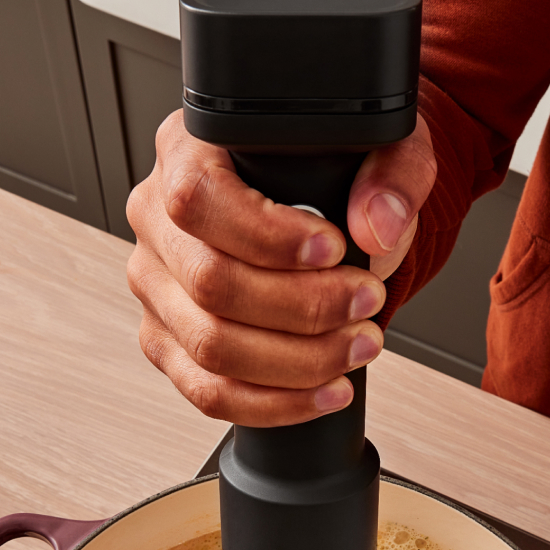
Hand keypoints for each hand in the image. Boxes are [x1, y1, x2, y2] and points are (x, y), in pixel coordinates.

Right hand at [125, 110, 436, 425]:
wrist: (328, 215)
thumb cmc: (335, 174)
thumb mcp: (380, 147)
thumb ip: (392, 175)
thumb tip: (377, 225)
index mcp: (187, 151)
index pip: (198, 197)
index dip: (266, 234)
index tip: (333, 249)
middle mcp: (157, 220)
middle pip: (209, 282)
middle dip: (303, 307)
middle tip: (365, 303)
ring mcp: (157, 286)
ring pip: (210, 346)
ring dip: (297, 361)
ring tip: (358, 346)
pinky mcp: (168, 341)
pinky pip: (209, 391)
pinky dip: (276, 402)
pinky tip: (326, 389)